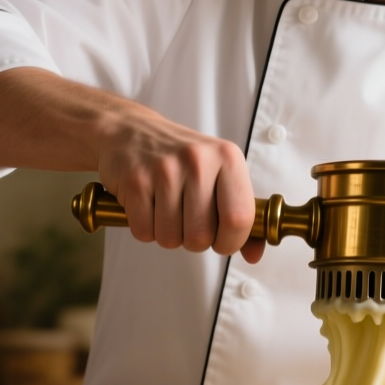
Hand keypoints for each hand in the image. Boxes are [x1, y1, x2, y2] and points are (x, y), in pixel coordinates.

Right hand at [97, 107, 264, 262]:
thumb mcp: (219, 174)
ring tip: (167, 211)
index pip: (239, 218)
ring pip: (171, 237)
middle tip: (189, 223)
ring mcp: (165, 169)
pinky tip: (149, 206)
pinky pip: (144, 231)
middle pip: (201, 236)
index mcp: (227, 157)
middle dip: (195, 242)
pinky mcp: (136, 181)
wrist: (131, 131)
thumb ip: (240, 215)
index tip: (223, 241)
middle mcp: (198, 160)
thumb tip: (253, 254)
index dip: (231, 242)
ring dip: (169, 235)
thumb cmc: (181, 158)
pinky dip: (146, 228)